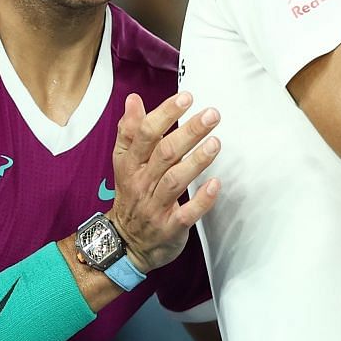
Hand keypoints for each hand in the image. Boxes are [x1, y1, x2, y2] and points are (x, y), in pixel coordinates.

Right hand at [107, 91, 219, 271]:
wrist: (127, 243)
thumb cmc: (132, 196)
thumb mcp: (124, 163)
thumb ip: (130, 131)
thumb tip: (133, 99)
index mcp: (130, 165)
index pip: (145, 134)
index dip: (165, 114)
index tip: (186, 98)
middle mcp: (141, 183)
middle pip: (164, 153)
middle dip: (189, 132)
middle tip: (212, 114)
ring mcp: (155, 206)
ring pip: (175, 180)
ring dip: (197, 161)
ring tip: (216, 142)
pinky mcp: (170, 227)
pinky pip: (186, 213)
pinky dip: (201, 199)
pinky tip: (215, 184)